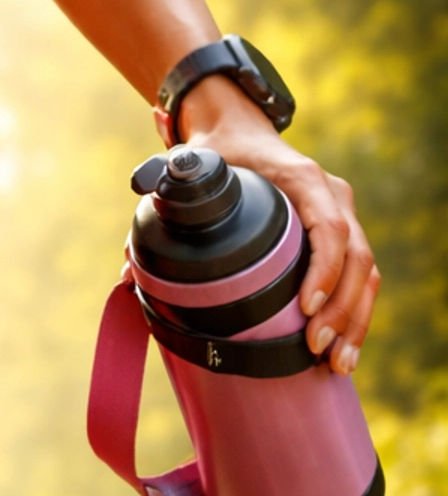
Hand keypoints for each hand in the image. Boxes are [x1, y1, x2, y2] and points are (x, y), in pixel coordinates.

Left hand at [176, 78, 379, 373]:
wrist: (238, 131)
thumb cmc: (216, 153)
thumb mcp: (190, 170)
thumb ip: (165, 209)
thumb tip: (130, 271)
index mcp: (302, 179)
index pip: (329, 226)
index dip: (323, 269)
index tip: (306, 308)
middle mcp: (331, 196)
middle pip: (355, 258)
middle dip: (341, 310)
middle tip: (315, 350)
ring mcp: (340, 215)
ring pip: (364, 273)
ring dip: (355, 321)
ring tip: (338, 365)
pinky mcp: (341, 237)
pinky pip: (359, 278)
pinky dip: (355, 316)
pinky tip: (343, 352)